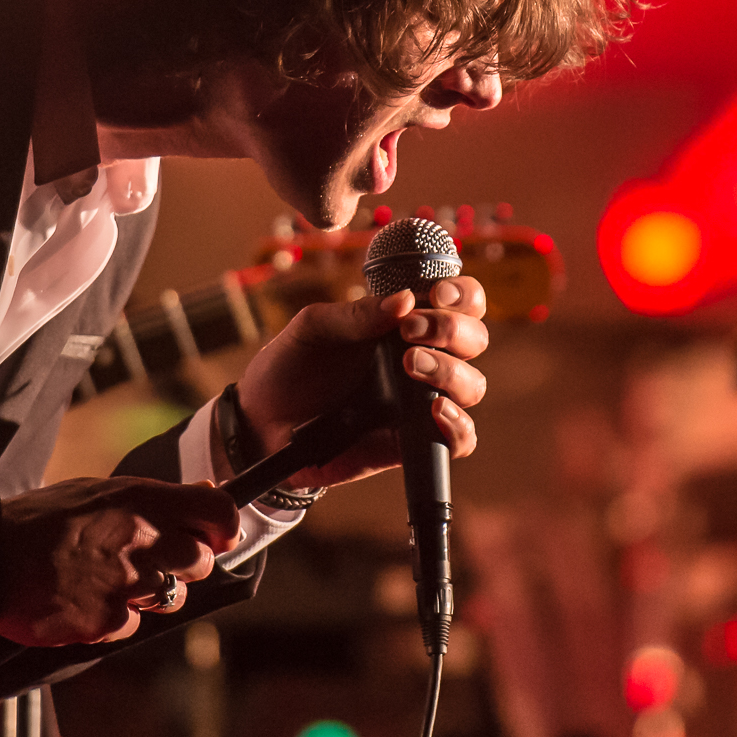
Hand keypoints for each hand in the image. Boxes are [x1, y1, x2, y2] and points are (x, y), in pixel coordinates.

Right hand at [0, 476, 240, 647]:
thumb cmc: (39, 522)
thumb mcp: (99, 491)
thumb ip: (155, 496)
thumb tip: (207, 488)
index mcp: (140, 500)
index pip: (217, 510)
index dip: (224, 526)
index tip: (220, 536)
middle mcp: (140, 539)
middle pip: (202, 561)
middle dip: (186, 566)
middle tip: (155, 563)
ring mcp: (125, 583)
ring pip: (173, 597)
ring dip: (153, 594)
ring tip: (111, 582)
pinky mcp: (106, 621)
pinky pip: (134, 625)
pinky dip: (117, 618)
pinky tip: (87, 601)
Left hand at [235, 277, 489, 489]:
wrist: (262, 422)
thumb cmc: (291, 367)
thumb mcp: (313, 328)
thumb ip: (355, 314)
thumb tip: (403, 301)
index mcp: (403, 324)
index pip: (459, 302)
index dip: (462, 294)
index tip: (436, 294)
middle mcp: (421, 358)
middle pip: (474, 339)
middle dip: (452, 329)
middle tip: (410, 330)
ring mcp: (419, 401)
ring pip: (471, 385)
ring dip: (450, 371)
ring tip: (409, 364)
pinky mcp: (412, 442)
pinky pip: (460, 439)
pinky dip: (458, 425)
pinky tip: (436, 411)